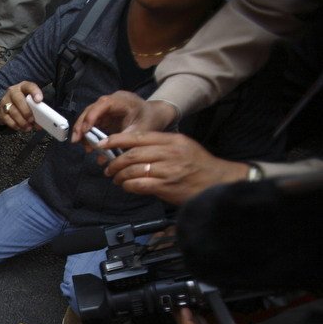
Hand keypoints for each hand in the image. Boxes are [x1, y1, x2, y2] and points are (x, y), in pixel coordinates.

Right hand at [0, 81, 43, 130]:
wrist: (5, 105)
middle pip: (19, 100)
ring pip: (13, 112)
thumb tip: (43, 119)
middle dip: (26, 111)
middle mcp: (13, 92)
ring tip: (28, 127)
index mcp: (23, 87)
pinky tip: (21, 128)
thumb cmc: (22, 102)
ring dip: (22, 121)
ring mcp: (5, 102)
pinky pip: (7, 120)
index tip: (39, 100)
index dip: (35, 92)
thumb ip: (36, 106)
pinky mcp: (1, 112)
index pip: (29, 86)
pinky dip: (15, 125)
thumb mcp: (29, 98)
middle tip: (32, 120)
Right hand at [72, 92, 178, 143]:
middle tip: (76, 141)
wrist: (156, 115)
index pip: (101, 105)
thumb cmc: (150, 120)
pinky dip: (90, 136)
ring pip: (89, 118)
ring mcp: (106, 109)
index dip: (91, 117)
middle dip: (81, 126)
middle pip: (90, 110)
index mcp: (121, 100)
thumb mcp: (140, 131)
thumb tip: (103, 152)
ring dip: (83, 133)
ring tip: (85, 148)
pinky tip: (89, 147)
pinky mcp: (105, 117)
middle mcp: (110, 102)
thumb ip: (122, 140)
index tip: (84, 131)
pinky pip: (93, 125)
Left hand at [95, 132, 248, 203]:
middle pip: (133, 154)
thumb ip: (160, 145)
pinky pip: (139, 185)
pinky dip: (128, 186)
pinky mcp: (166, 186)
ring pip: (133, 170)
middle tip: (108, 168)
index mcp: (172, 140)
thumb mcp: (183, 146)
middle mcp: (170, 153)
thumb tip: (132, 149)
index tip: (104, 143)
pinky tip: (127, 186)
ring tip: (116, 179)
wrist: (219, 181)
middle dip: (115, 162)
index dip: (118, 140)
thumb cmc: (198, 165)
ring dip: (120, 176)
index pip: (139, 137)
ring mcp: (168, 170)